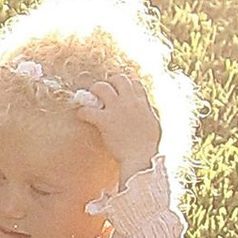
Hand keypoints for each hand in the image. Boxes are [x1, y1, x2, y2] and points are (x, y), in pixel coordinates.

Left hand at [76, 63, 163, 185]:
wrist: (141, 158)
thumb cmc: (148, 146)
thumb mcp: (154, 123)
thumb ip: (149, 111)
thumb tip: (147, 106)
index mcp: (143, 103)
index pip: (135, 83)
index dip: (126, 85)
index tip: (121, 91)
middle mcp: (130, 102)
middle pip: (119, 79)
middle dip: (110, 83)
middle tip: (104, 92)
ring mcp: (116, 109)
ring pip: (101, 87)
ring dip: (94, 91)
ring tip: (91, 99)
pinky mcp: (104, 120)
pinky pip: (88, 110)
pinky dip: (83, 112)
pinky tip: (83, 116)